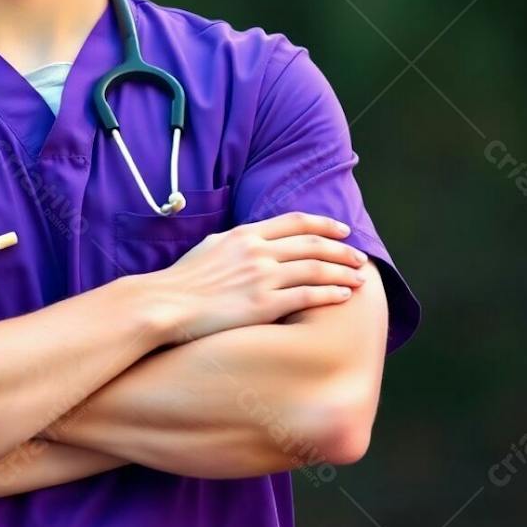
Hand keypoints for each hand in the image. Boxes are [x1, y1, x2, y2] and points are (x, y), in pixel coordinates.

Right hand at [148, 212, 368, 343]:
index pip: (295, 222)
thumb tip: (251, 239)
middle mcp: (257, 251)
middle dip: (341, 249)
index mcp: (245, 234)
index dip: (324, 224)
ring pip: (315, 268)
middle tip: (359, 257)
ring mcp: (262, 277)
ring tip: (360, 277)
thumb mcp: (210, 246)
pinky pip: (307, 296)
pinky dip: (330, 293)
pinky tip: (344, 295)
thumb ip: (236, 241)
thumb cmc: (183, 279)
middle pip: (312, 244)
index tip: (342, 230)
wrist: (166, 303)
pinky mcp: (264, 304)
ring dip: (342, 271)